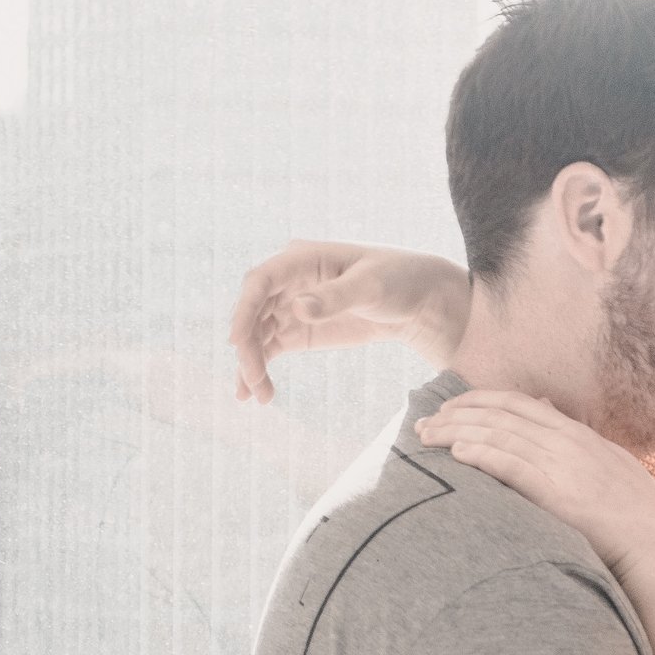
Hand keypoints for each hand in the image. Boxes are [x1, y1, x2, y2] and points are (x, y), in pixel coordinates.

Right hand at [228, 241, 470, 402]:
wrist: (418, 301)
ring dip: (251, 364)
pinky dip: (260, 369)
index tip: (236, 341)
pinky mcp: (298, 330)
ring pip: (257, 334)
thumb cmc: (397, 280)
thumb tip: (298, 308)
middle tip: (252, 379)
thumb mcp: (371, 285)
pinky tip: (257, 394)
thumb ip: (335, 297)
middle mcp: (288, 280)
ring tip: (256, 396)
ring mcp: (290, 306)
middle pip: (253, 311)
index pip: (261, 281)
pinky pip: (269, 348)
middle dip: (247, 345)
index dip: (243, 309)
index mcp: (302, 258)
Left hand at [416, 391, 654, 583]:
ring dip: (457, 433)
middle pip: (500, 415)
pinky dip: (483, 454)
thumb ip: (574, 437)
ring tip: (426, 437)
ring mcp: (562, 465)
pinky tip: (457, 453)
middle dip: (456, 414)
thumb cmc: (632, 511)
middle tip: (422, 423)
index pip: (517, 403)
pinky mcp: (558, 493)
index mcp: (576, 433)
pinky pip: (513, 465)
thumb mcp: (606, 461)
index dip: (478, 400)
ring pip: (499, 436)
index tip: (449, 407)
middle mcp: (566, 442)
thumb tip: (546, 408)